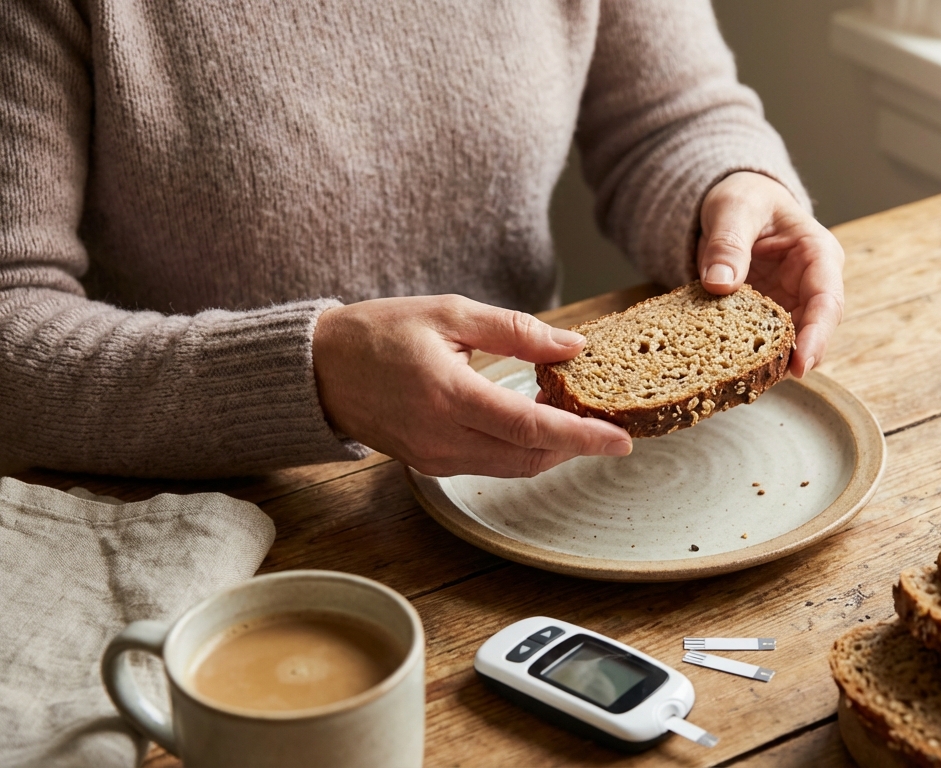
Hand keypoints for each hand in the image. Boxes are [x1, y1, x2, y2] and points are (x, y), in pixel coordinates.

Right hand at [312, 296, 632, 477]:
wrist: (318, 370)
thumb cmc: (380, 333)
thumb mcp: (450, 314)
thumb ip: (515, 331)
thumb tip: (573, 346)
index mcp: (449, 396)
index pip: (531, 428)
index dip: (582, 437)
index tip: (621, 440)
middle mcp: (443, 438)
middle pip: (530, 457)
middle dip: (576, 446)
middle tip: (610, 425)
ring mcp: (435, 459)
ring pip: (513, 468)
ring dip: (551, 451)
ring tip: (580, 423)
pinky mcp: (430, 466)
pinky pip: (490, 466)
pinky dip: (522, 451)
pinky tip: (538, 427)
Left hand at [697, 171, 844, 377]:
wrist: (734, 201)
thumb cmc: (744, 197)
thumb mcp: (734, 208)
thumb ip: (728, 242)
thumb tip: (720, 284)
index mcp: (818, 254)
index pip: (827, 301)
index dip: (817, 336)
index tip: (800, 364)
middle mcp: (811, 284)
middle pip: (813, 331)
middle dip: (793, 359)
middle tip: (767, 384)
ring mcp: (790, 303)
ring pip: (789, 343)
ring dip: (770, 363)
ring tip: (745, 383)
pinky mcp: (767, 315)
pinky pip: (762, 341)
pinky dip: (748, 355)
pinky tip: (729, 371)